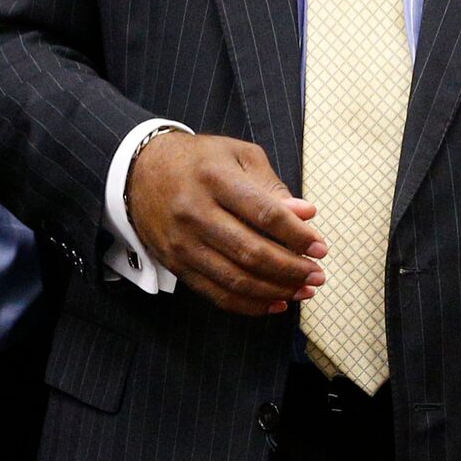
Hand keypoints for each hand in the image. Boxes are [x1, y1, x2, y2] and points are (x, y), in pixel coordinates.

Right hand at [126, 131, 326, 316]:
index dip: (297, 235)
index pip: (264, 213)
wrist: (140, 171)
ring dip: (276, 291)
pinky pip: (216, 293)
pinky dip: (249, 305)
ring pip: (236, 279)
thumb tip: (306, 215)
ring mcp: (183, 241)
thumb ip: (271, 186)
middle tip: (317, 274)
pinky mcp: (176, 263)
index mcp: (214, 177)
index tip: (319, 247)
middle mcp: (195, 211)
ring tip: (302, 290)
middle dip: (292, 269)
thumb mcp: (236, 155)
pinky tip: (274, 303)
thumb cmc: (198, 161)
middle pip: (251, 252)